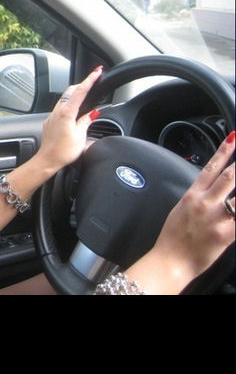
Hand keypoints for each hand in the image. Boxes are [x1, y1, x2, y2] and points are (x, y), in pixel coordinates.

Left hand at [35, 66, 103, 172]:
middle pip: (70, 91)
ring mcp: (52, 116)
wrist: (47, 160)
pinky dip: (69, 105)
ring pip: (64, 99)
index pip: (80, 91)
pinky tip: (73, 111)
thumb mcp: (80, 137)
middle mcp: (58, 111)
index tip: (96, 72)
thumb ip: (86, 122)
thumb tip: (92, 114)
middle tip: (92, 82)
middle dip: (82, 85)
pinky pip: (60, 108)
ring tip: (85, 97)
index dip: (89, 80)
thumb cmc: (63, 152)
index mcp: (67, 113)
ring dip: (74, 95)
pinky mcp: (50, 121)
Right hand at [152, 131, 234, 285]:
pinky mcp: (226, 234)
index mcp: (192, 196)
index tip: (233, 139)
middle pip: (229, 176)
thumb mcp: (180, 210)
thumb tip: (208, 192)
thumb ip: (196, 199)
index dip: (223, 151)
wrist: (170, 261)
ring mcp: (216, 218)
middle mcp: (204, 203)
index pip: (211, 167)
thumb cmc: (172, 238)